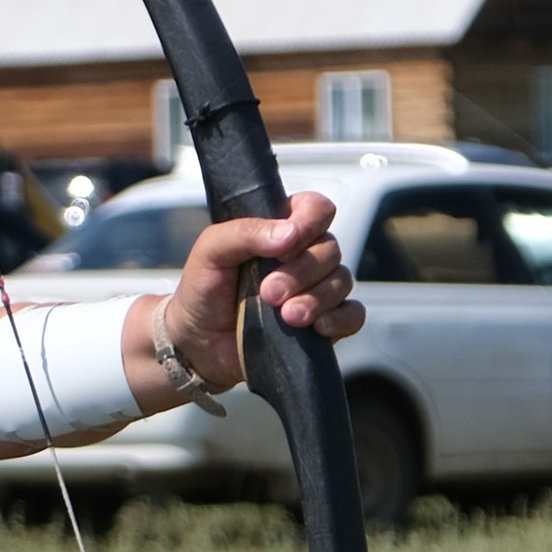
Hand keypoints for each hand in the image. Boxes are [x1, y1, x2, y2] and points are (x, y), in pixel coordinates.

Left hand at [160, 189, 362, 391]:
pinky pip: (353, 315)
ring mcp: (317, 289)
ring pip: (342, 282)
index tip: (285, 245)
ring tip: (285, 316)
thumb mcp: (212, 250)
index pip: (316, 209)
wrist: (199, 342)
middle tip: (268, 292)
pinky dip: (340, 319)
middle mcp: (305, 255)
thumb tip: (289, 234)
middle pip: (330, 249)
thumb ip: (246, 231)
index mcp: (282, 228)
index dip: (309, 222)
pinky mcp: (324, 322)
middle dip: (302, 272)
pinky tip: (316, 327)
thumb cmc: (204, 289)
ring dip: (315, 299)